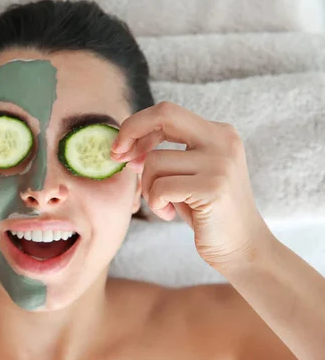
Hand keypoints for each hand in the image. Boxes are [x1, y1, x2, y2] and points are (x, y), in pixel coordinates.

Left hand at [111, 101, 272, 267]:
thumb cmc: (206, 211)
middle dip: (131, 132)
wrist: (242, 247)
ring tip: (163, 204)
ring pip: (155, 162)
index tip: (120, 148)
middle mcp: (223, 141)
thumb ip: (163, 155)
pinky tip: (168, 214)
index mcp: (218, 133)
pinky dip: (155, 203)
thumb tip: (123, 145)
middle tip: (117, 158)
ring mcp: (220, 163)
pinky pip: (160, 188)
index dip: (137, 126)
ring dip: (148, 187)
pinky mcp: (213, 188)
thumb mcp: (186, 174)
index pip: (167, 112)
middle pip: (164, 115)